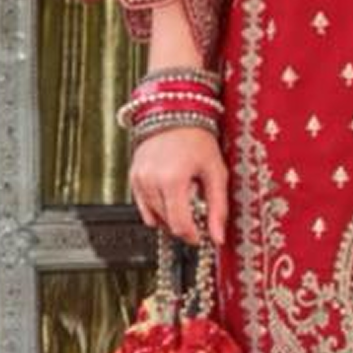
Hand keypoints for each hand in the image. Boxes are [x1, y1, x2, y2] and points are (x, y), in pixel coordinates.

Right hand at [130, 127, 228, 246]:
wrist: (175, 114)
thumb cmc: (198, 140)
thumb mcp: (216, 172)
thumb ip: (218, 208)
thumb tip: (218, 238)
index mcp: (173, 181)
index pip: (180, 225)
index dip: (193, 236)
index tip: (201, 236)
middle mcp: (152, 181)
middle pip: (167, 223)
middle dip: (184, 225)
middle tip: (197, 212)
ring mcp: (140, 180)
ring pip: (154, 218)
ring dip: (170, 216)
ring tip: (185, 197)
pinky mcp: (134, 177)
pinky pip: (144, 206)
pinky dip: (157, 208)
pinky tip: (170, 195)